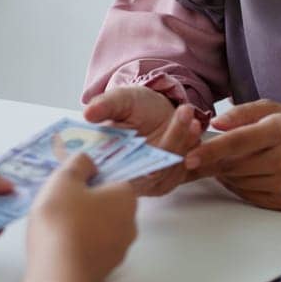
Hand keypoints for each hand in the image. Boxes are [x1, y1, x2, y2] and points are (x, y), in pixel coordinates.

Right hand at [22, 152, 138, 281]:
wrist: (58, 274)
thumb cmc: (63, 219)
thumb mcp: (65, 179)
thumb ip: (79, 163)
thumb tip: (89, 163)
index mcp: (126, 199)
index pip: (115, 180)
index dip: (93, 178)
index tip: (72, 182)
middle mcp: (130, 225)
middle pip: (109, 205)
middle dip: (88, 202)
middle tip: (62, 201)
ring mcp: (119, 252)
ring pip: (101, 229)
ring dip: (84, 224)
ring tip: (56, 224)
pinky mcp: (105, 272)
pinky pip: (93, 250)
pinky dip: (80, 245)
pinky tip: (60, 245)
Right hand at [83, 85, 206, 194]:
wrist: (156, 110)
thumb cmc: (133, 105)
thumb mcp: (119, 99)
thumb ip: (105, 106)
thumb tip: (88, 113)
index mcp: (107, 162)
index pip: (115, 175)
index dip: (131, 168)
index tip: (147, 147)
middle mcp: (126, 178)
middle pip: (146, 173)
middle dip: (166, 144)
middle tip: (181, 117)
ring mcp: (149, 182)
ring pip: (166, 170)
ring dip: (180, 142)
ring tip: (187, 114)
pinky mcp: (168, 179)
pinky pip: (180, 169)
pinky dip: (189, 147)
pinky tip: (192, 126)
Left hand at [192, 99, 280, 209]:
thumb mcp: (273, 109)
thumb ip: (242, 113)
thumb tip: (216, 123)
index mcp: (280, 131)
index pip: (238, 142)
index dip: (212, 150)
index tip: (189, 156)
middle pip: (236, 165)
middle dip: (213, 162)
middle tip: (199, 156)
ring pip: (240, 182)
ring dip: (225, 173)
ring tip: (227, 161)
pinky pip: (251, 195)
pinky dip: (239, 186)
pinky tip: (240, 174)